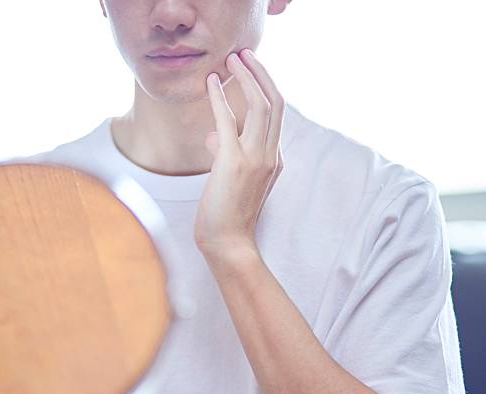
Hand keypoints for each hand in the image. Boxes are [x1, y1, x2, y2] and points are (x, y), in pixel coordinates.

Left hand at [194, 48, 285, 255]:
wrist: (228, 244)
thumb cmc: (227, 215)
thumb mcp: (231, 181)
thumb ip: (227, 155)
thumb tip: (214, 136)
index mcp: (274, 159)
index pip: (276, 115)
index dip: (266, 87)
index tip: (252, 70)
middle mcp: (271, 155)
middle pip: (274, 103)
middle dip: (260, 74)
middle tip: (244, 54)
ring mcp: (255, 159)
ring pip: (259, 106)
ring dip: (246, 78)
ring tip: (231, 60)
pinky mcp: (233, 163)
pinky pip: (228, 121)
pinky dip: (220, 98)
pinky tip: (211, 83)